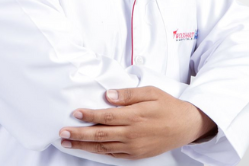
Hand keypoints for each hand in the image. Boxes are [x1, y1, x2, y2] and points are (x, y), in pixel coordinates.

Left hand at [59, 86, 215, 159]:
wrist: (185, 126)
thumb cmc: (167, 105)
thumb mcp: (150, 92)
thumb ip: (129, 94)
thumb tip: (109, 95)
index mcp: (135, 116)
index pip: (106, 117)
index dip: (89, 115)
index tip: (75, 112)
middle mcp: (132, 134)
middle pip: (100, 134)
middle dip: (79, 134)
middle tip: (62, 132)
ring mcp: (133, 147)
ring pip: (104, 147)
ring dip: (84, 145)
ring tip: (68, 142)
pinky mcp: (136, 155)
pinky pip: (114, 155)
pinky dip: (100, 152)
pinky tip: (90, 149)